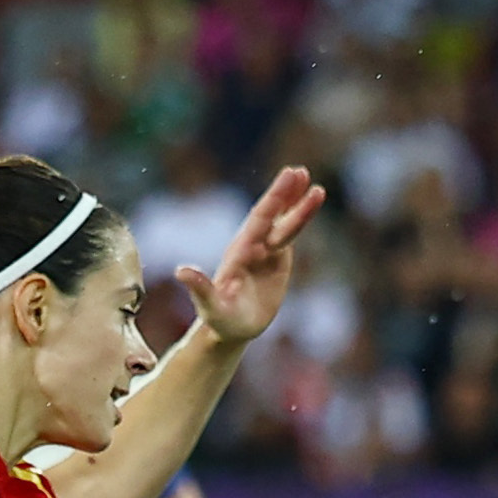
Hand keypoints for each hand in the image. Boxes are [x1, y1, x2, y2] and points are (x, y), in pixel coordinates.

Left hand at [175, 166, 327, 345]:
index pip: (261, 220)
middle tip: (300, 171)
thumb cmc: (219, 319)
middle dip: (286, 195)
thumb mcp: (210, 306)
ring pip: (285, 224)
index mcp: (241, 252)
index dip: (275, 199)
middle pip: (273, 216)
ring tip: (317, 188)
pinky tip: (309, 203)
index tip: (288, 178)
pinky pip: (290, 234)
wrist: (229, 327)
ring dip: (299, 206)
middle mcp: (254, 246)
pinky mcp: (276, 259)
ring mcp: (266, 251)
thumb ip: (200, 288)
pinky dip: (300, 219)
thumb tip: (181, 271)